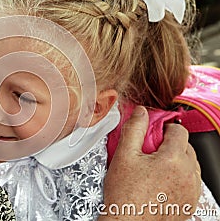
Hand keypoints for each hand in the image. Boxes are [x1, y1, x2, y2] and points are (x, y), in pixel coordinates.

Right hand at [99, 106, 200, 220]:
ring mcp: (191, 190)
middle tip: (150, 152)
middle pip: (186, 147)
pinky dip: (180, 177)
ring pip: (190, 165)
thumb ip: (134, 129)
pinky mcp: (190, 203)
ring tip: (155, 168)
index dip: (165, 128)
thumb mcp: (124, 155)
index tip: (153, 134)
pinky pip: (191, 182)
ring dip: (177, 161)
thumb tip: (141, 112)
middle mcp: (188, 174)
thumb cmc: (125, 194)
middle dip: (170, 145)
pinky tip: (161, 182)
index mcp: (173, 159)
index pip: (179, 131)